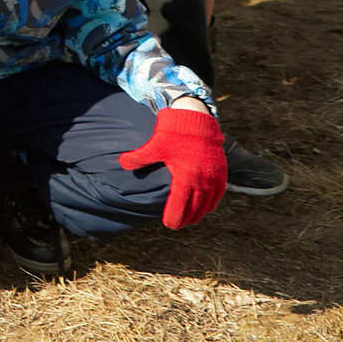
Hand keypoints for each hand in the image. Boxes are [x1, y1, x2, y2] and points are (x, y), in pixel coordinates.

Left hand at [117, 103, 225, 228]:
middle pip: (195, 209)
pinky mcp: (221, 171)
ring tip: (191, 219)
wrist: (197, 118)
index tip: (169, 224)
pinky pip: (219, 193)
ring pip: (208, 204)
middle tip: (178, 224)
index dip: (174, 217)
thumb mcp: (154, 145)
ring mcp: (214, 177)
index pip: (180, 206)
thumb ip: (138, 157)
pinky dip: (212, 202)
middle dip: (186, 218)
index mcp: (185, 178)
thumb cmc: (174, 132)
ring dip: (200, 213)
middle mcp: (202, 181)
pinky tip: (207, 206)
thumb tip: (121, 163)